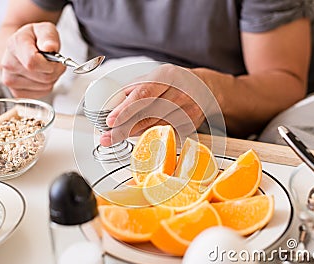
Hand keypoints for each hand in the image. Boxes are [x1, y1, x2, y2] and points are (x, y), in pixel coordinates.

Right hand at [0, 22, 65, 97]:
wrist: (21, 47)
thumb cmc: (34, 39)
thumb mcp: (44, 29)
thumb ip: (48, 36)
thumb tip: (50, 47)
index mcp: (14, 45)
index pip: (33, 62)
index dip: (50, 63)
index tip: (54, 58)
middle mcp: (8, 64)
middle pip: (44, 77)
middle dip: (55, 70)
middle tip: (53, 62)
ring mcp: (10, 80)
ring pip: (45, 86)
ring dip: (52, 78)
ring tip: (45, 67)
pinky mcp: (16, 92)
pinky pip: (42, 93)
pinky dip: (47, 86)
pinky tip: (41, 76)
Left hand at [99, 64, 216, 146]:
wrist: (205, 88)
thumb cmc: (174, 82)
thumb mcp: (155, 76)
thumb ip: (134, 89)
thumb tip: (111, 105)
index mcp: (168, 75)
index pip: (144, 94)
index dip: (126, 109)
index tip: (111, 120)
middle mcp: (180, 93)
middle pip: (148, 115)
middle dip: (124, 128)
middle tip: (107, 137)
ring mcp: (188, 112)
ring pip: (155, 128)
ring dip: (133, 134)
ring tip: (116, 136)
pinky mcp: (191, 126)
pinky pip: (164, 135)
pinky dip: (148, 136)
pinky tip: (138, 135)